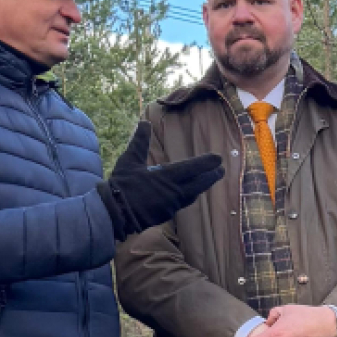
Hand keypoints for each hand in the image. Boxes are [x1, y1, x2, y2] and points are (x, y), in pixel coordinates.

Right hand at [96, 121, 223, 240]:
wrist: (114, 213)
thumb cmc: (121, 185)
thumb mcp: (129, 160)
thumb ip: (140, 142)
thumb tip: (144, 122)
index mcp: (167, 176)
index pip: (193, 168)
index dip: (207, 163)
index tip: (219, 158)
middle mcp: (174, 192)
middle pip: (200, 184)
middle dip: (212, 176)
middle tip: (221, 170)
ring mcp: (172, 205)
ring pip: (193, 194)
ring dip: (202, 186)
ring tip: (208, 180)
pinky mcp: (167, 214)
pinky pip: (183, 203)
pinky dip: (188, 195)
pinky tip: (189, 193)